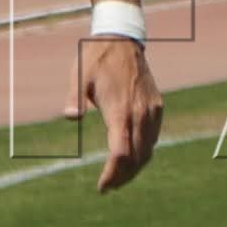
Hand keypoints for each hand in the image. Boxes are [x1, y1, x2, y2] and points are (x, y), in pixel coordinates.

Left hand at [81, 35, 163, 191]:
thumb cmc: (95, 58)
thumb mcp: (79, 75)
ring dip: (134, 168)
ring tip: (118, 179)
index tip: (102, 186)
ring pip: (148, 150)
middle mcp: (140, 112)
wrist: (122, 39)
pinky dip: (143, 153)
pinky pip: (153, 138)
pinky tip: (132, 158)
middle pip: (136, 157)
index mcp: (120, 108)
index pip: (120, 152)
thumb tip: (69, 117)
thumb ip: (75, 98)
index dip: (112, 173)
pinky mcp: (157, 107)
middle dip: (122, 177)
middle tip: (107, 187)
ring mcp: (151, 110)